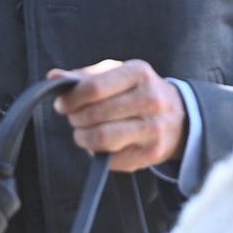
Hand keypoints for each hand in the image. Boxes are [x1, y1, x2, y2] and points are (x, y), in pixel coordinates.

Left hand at [49, 59, 185, 171]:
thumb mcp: (116, 74)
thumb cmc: (138, 91)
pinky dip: (98, 154)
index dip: (71, 99)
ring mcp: (153, 128)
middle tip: (75, 119)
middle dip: (76, 119)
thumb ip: (84, 76)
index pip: (94, 88)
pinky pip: (110, 159)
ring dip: (83, 138)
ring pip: (101, 139)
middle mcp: (150, 99)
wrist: (178, 117)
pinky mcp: (151, 154)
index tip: (63, 104)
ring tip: (84, 132)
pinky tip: (103, 145)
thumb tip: (53, 77)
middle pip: (94, 114)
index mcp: (138, 73)